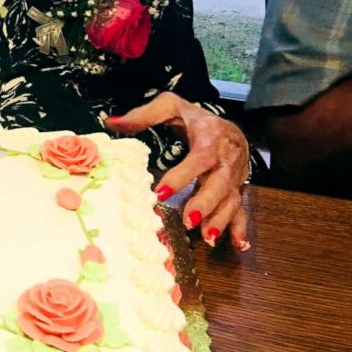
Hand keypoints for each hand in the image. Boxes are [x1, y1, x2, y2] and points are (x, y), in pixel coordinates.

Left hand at [105, 92, 249, 251]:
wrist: (231, 128)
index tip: (161, 192)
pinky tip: (237, 244)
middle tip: (188, 221)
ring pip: (231, 200)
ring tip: (206, 237)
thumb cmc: (195, 119)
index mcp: (209, 139)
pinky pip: (240, 209)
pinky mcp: (235, 190)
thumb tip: (111, 122)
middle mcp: (225, 160)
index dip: (183, 175)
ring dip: (220, 220)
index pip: (199, 158)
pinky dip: (240, 227)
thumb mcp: (171, 107)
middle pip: (219, 183)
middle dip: (205, 204)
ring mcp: (233, 178)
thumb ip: (143, 115)